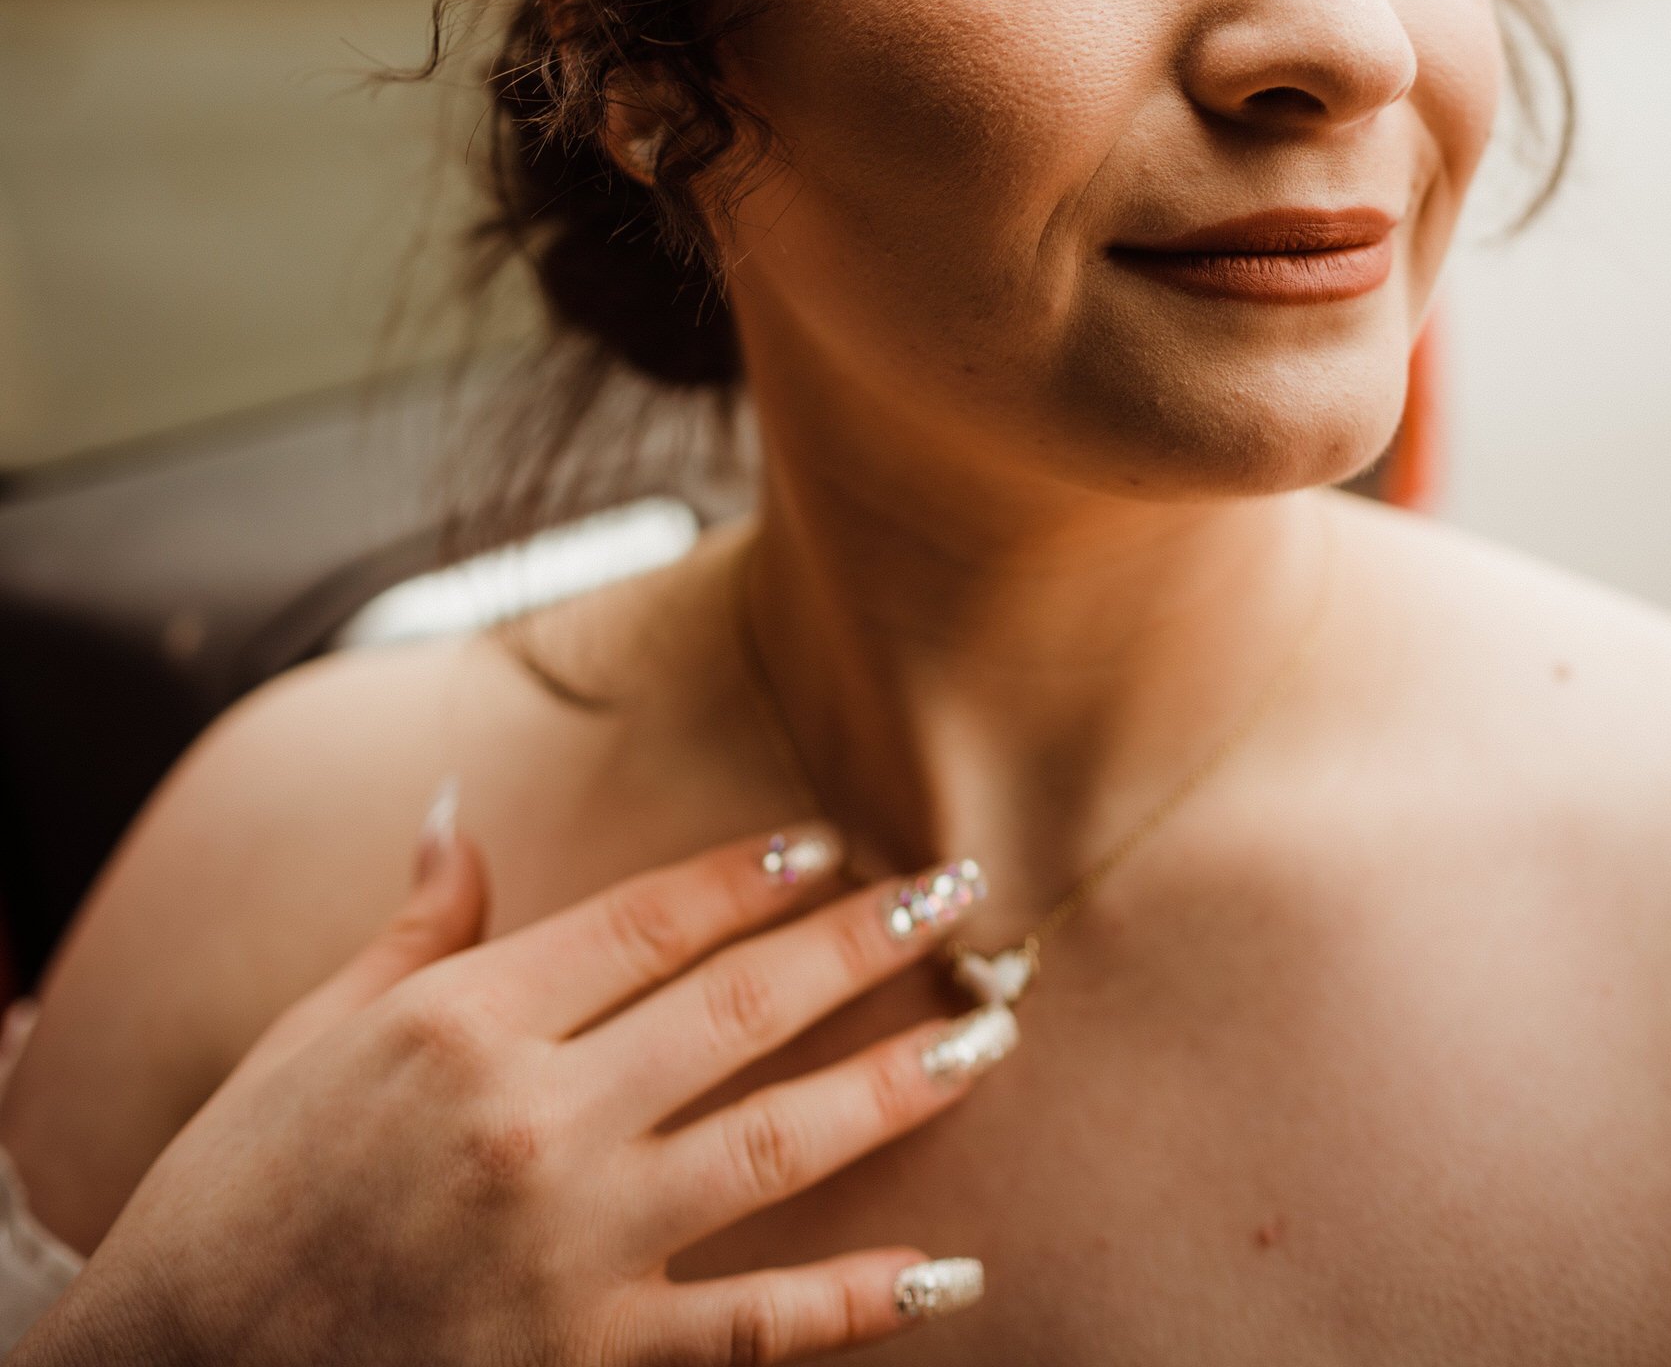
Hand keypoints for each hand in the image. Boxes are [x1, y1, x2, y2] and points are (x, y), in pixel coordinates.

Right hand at [17, 810, 999, 1364]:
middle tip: (963, 896)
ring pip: (772, 1147)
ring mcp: (571, 1249)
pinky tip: (948, 1268)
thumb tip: (451, 808)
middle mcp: (533, 1120)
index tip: (832, 844)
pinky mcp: (587, 1365)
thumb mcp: (309, 1036)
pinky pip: (751, 1329)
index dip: (749, 875)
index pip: (648, 922)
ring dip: (893, 1088)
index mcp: (463, 1020)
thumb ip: (413, 927)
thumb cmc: (235, 1198)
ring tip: (985, 1038)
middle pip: (736, 1009)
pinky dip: (857, 1302)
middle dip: (864, 946)